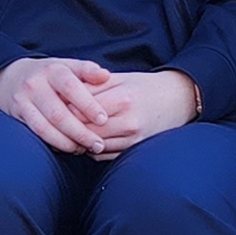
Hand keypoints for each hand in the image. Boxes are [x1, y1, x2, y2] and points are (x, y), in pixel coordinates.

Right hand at [0, 54, 103, 152]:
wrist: (10, 77)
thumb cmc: (49, 75)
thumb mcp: (67, 66)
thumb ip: (87, 71)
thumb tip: (106, 76)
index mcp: (53, 69)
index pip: (71, 87)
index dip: (88, 104)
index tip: (103, 119)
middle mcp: (36, 84)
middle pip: (58, 113)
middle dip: (80, 132)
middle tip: (98, 144)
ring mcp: (23, 100)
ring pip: (45, 127)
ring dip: (66, 142)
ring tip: (84, 149)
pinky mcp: (17, 114)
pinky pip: (36, 133)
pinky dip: (53, 143)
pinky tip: (67, 148)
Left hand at [67, 68, 199, 159]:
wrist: (178, 100)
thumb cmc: (144, 87)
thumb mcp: (119, 78)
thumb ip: (92, 85)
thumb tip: (62, 94)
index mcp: (123, 98)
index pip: (80, 110)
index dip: (65, 109)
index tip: (57, 106)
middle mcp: (129, 121)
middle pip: (85, 131)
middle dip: (70, 127)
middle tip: (59, 122)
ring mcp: (134, 139)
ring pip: (93, 146)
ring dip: (80, 140)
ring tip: (73, 130)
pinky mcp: (136, 149)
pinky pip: (104, 155)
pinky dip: (93, 149)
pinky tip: (90, 139)